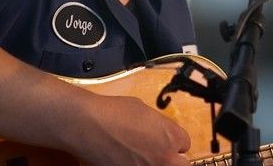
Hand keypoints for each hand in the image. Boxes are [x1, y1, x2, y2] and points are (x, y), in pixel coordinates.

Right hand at [70, 94, 190, 165]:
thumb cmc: (113, 113)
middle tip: (159, 154)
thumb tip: (160, 134)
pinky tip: (125, 160)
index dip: (173, 142)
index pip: (185, 145)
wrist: (87, 125)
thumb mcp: (145, 111)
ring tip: (140, 157)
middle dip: (171, 158)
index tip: (165, 142)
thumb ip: (160, 127)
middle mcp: (164, 158)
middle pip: (182, 165)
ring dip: (155, 163)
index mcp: (171, 137)